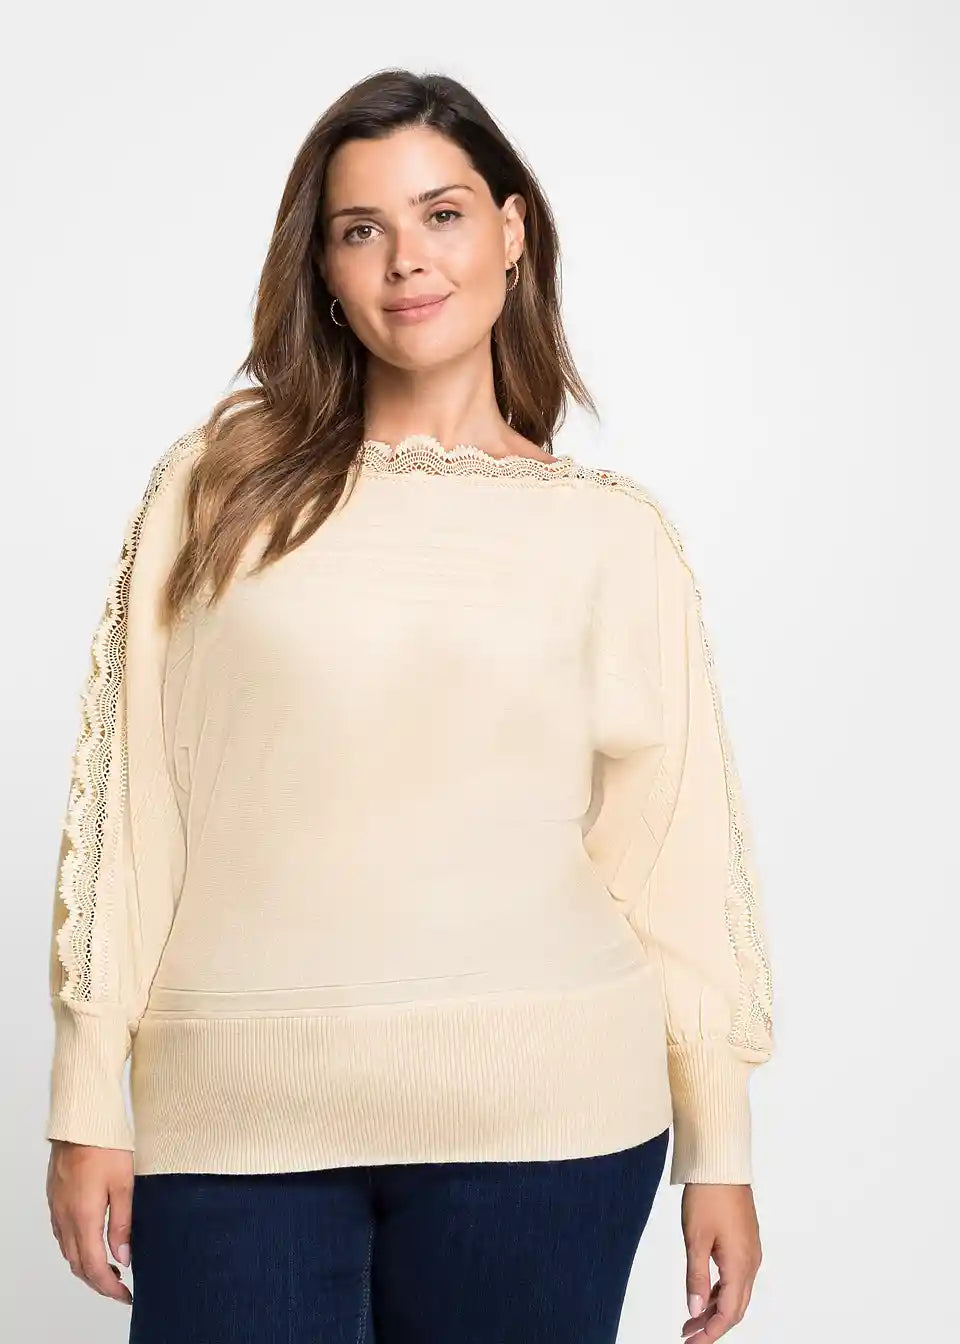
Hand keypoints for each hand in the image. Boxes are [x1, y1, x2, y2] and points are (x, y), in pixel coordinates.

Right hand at [46, 1139, 133, 1303]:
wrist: (81, 1121)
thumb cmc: (105, 1146)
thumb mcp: (124, 1184)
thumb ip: (123, 1224)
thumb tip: (124, 1257)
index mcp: (83, 1217)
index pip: (94, 1267)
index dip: (110, 1287)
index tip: (125, 1296)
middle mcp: (65, 1218)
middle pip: (78, 1265)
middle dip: (99, 1282)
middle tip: (120, 1288)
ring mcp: (57, 1209)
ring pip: (68, 1252)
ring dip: (87, 1266)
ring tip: (111, 1268)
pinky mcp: (56, 1200)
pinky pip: (63, 1235)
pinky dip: (77, 1249)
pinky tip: (92, 1243)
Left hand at [679, 1183, 761, 1339]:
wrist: (721, 1164)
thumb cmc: (708, 1195)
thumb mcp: (695, 1239)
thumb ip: (696, 1277)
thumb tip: (695, 1311)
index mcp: (741, 1264)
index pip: (729, 1313)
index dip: (711, 1332)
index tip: (691, 1343)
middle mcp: (751, 1262)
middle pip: (735, 1307)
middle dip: (712, 1325)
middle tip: (688, 1335)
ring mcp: (750, 1252)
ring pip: (736, 1292)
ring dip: (715, 1308)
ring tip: (690, 1319)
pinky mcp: (745, 1242)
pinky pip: (736, 1277)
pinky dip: (720, 1291)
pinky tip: (704, 1294)